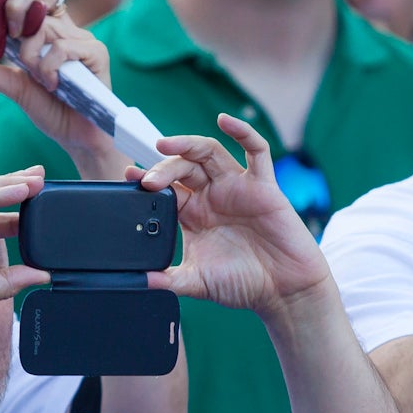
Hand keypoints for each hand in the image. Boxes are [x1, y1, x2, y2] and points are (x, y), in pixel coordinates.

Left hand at [0, 0, 127, 174]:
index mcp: (44, 30)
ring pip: (44, 26)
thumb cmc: (51, 109)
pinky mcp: (95, 52)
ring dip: (30, 53)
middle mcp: (63, 28)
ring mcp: (81, 38)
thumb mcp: (14, 88)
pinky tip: (52, 85)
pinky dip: (49, 69)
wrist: (78, 137)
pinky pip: (62, 48)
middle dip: (17, 4)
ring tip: (35, 76)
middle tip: (9, 31)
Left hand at [142, 115, 330, 314]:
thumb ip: (169, 280)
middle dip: (162, 167)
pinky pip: (256, 151)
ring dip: (187, 144)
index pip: (166, 188)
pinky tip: (226, 121)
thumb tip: (139, 282)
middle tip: (147, 179)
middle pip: (183, 167)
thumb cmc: (244, 284)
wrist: (283, 291)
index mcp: (194, 215)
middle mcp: (213, 196)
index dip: (147, 179)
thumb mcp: (197, 282)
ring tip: (165, 145)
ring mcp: (237, 187)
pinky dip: (242, 132)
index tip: (129, 176)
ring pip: (209, 153)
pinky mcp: (263, 185)